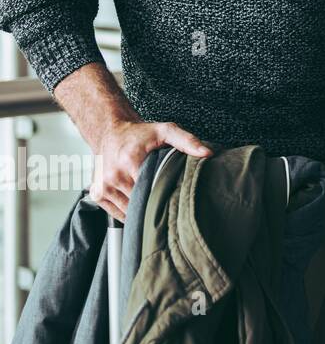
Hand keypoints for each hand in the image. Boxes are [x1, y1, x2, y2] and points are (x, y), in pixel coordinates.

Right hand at [90, 118, 210, 221]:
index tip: (176, 196)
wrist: (111, 132)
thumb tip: (207, 153)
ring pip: (128, 211)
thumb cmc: (139, 134)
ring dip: (141, 210)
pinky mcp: (97, 194)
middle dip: (155, 204)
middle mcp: (113, 176)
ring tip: (153, 202)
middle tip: (168, 201)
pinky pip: (116, 213)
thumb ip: (187, 141)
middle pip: (141, 203)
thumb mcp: (165, 130)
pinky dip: (128, 211)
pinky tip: (138, 203)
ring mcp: (103, 187)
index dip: (166, 195)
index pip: (152, 191)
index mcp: (129, 162)